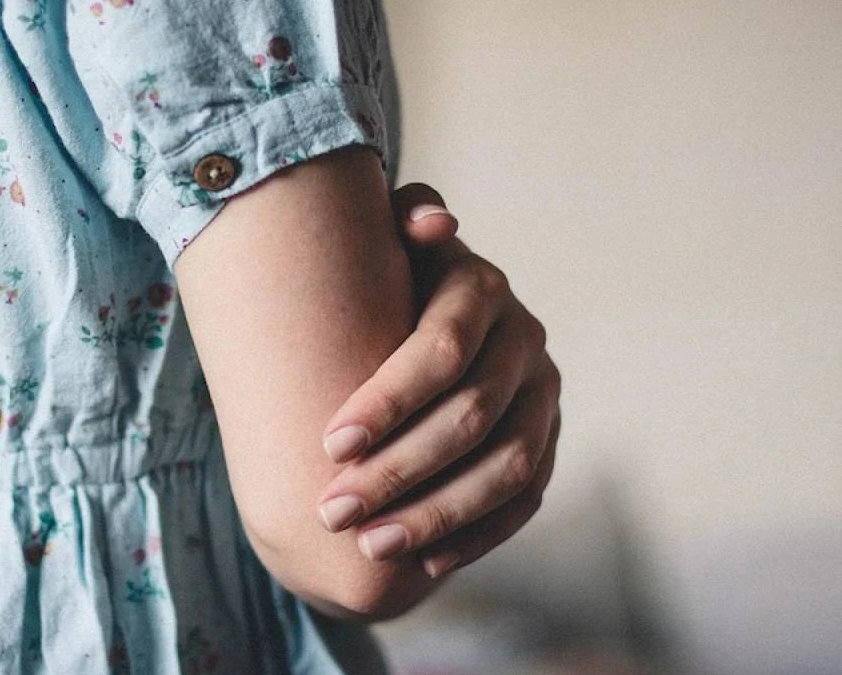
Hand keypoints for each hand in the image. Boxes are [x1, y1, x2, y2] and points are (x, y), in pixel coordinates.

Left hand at [316, 182, 560, 578]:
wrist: (419, 324)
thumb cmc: (380, 284)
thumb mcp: (378, 246)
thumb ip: (395, 223)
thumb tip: (432, 223)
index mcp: (482, 289)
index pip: (443, 350)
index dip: (389, 400)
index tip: (328, 443)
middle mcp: (525, 341)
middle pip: (470, 418)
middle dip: (397, 470)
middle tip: (330, 511)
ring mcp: (544, 398)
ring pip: (506, 468)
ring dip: (436, 514)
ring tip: (369, 546)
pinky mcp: (548, 444)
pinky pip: (524, 500)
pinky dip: (477, 535)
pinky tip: (425, 562)